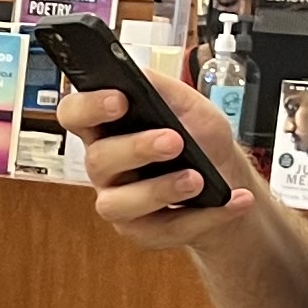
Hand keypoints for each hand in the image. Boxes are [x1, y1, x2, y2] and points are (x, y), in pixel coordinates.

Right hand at [61, 66, 263, 247]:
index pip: (74, 114)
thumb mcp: (189, 104)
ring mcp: (119, 202)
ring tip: (198, 179)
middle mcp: (105, 166)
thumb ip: (161, 88)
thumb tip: (137, 75)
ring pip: (118, 204)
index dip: (88, 107)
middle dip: (137, 149)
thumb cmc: (201, 140)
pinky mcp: (142, 232)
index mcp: (108, 127)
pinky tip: (233, 200)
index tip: (120, 100)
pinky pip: (165, 229)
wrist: (229, 181)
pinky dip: (205, 216)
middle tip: (174, 141)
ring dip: (161, 189)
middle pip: (97, 160)